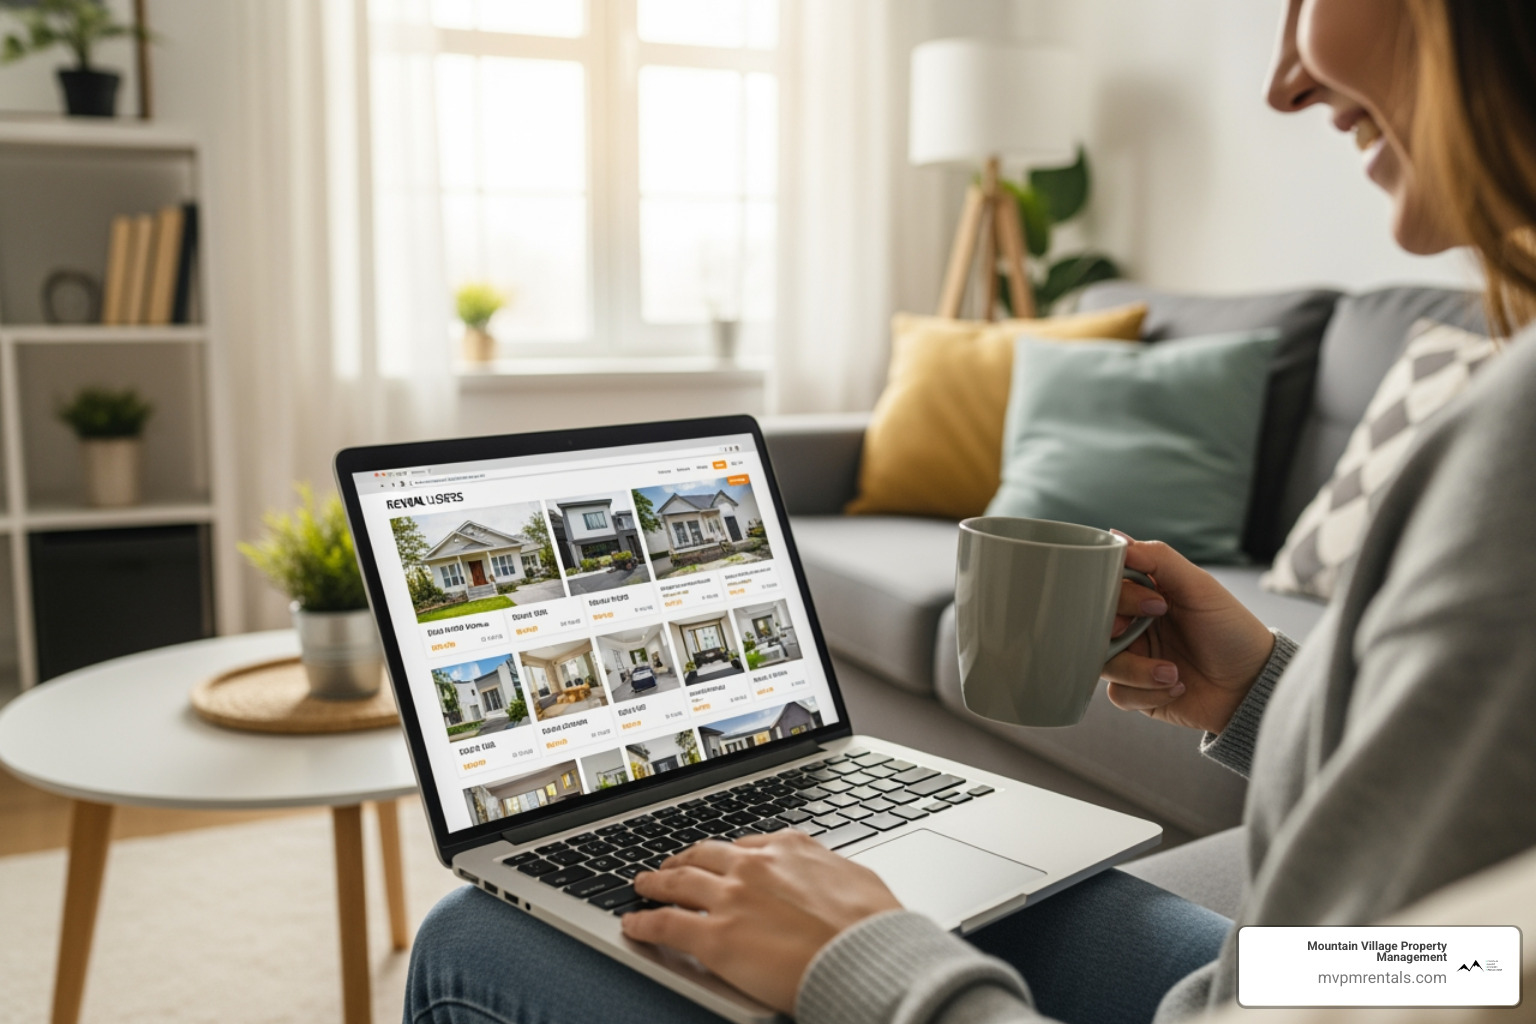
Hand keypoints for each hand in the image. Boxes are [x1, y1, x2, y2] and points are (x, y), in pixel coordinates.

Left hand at [621, 831, 902, 1012]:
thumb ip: (830, 871)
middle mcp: (754, 866)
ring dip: (655, 883)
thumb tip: (829, 876)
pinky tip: (633, 924)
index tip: (719, 860)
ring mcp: (731, 899)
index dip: (725, 855)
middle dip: (683, 860)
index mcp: (788, 848)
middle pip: (703, 856)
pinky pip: (666, 925)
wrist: (867, 957)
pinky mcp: (715, 938)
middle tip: (671, 866)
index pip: (745, 846)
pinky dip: (644, 923)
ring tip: (643, 886)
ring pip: (677, 883)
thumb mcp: (856, 878)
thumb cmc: (873, 926)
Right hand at [1103, 533, 1275, 734]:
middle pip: (1093, 625)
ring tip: (1172, 672)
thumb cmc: (1231, 630)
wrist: (1253, 685)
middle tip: (1143, 633)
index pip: (1106, 588)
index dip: (1118, 596)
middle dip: (1116, 632)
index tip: (1153, 605)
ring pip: (1101, 663)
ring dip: (1136, 670)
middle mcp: (1133, 626)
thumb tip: (1116, 537)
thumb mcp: (1199, 587)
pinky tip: (1176, 687)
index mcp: (1144, 596)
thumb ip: (1158, 558)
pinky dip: (1146, 693)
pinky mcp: (1137, 692)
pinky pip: (1117, 694)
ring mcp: (1134, 659)